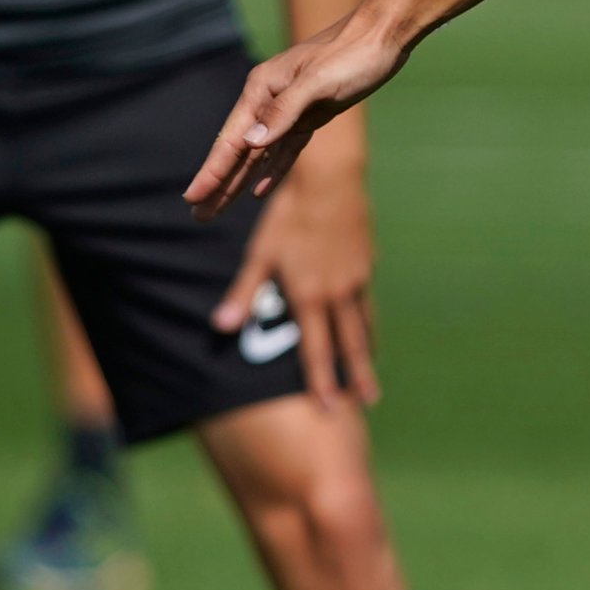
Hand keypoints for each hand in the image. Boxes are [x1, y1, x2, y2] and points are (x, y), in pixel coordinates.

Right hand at [188, 13, 405, 217]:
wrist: (382, 36)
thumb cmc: (351, 54)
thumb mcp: (318, 82)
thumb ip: (284, 112)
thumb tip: (250, 143)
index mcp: (262, 90)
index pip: (231, 140)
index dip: (211, 172)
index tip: (191, 198)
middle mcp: (268, 100)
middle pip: (238, 152)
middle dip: (218, 185)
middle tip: (197, 216)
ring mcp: (288, 110)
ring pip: (258, 155)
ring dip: (238, 182)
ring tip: (216, 209)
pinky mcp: (310, 116)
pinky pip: (285, 150)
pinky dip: (272, 170)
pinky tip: (258, 190)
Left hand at [216, 142, 378, 405]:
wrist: (331, 183)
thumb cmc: (288, 217)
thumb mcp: (260, 255)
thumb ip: (244, 294)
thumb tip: (220, 326)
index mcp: (309, 296)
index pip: (316, 349)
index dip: (322, 380)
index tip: (329, 406)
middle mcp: (337, 295)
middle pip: (349, 345)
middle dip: (357, 376)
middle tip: (368, 401)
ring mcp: (355, 280)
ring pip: (363, 325)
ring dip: (366, 353)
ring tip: (369, 373)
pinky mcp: (364, 265)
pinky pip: (366, 303)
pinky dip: (367, 324)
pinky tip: (367, 329)